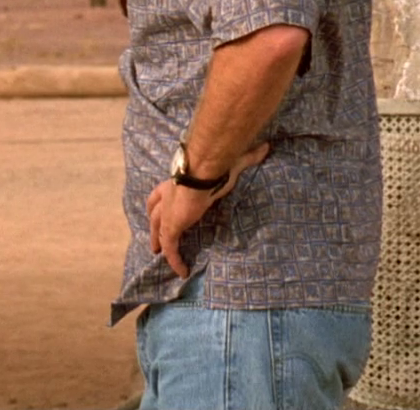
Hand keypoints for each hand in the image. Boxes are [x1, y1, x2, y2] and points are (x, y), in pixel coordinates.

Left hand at [146, 141, 271, 277]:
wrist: (202, 170)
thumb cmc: (214, 166)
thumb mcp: (230, 163)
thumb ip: (247, 156)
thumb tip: (266, 147)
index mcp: (174, 183)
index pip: (159, 194)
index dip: (157, 203)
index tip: (156, 209)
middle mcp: (166, 199)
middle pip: (153, 215)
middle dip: (153, 228)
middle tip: (155, 241)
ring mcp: (166, 214)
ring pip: (159, 233)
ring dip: (160, 245)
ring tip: (162, 257)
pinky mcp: (171, 226)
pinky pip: (171, 248)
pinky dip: (175, 260)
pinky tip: (181, 272)